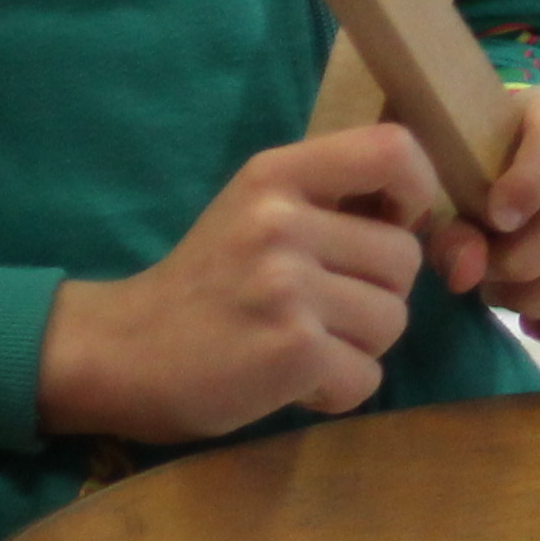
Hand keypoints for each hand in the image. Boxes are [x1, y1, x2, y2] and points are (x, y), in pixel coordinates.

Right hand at [38, 127, 445, 442]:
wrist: (117, 352)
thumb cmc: (206, 282)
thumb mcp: (258, 209)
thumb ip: (330, 197)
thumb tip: (422, 209)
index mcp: (276, 174)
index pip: (394, 149)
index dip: (418, 189)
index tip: (395, 224)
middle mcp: (281, 222)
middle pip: (404, 258)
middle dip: (377, 294)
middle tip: (320, 311)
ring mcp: (286, 287)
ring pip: (393, 319)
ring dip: (358, 346)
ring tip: (301, 345)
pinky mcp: (290, 351)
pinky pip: (365, 377)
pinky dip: (337, 391)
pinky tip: (291, 381)